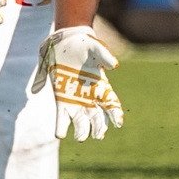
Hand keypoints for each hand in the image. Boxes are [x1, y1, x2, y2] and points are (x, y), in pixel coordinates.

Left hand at [30, 25, 123, 140]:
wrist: (66, 41)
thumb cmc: (84, 44)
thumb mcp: (96, 47)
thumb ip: (105, 56)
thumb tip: (114, 66)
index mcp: (101, 85)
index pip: (111, 103)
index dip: (115, 114)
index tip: (118, 123)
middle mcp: (89, 96)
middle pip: (97, 117)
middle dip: (99, 127)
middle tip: (98, 135)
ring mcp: (75, 99)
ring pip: (81, 121)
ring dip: (82, 131)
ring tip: (81, 137)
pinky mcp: (61, 99)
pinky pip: (62, 117)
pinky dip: (61, 126)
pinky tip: (60, 134)